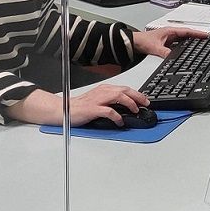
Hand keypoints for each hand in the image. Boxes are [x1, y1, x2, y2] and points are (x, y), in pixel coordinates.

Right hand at [6, 83, 149, 126]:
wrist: (63, 111)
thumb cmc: (80, 108)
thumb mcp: (98, 101)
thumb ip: (111, 102)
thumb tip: (127, 108)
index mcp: (104, 89)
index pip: (124, 89)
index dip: (136, 94)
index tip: (145, 100)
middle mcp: (101, 92)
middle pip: (124, 90)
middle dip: (137, 96)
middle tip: (146, 104)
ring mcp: (97, 100)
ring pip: (118, 97)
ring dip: (130, 103)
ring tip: (135, 111)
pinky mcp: (92, 109)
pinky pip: (108, 111)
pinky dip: (117, 116)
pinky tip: (120, 122)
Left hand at [133, 25, 209, 58]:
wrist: (133, 43)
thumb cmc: (142, 41)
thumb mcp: (155, 48)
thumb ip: (164, 53)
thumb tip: (173, 57)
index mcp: (169, 31)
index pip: (187, 31)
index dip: (197, 34)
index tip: (206, 35)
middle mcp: (170, 34)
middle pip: (187, 35)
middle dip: (197, 37)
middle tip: (206, 40)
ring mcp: (168, 39)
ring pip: (183, 40)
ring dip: (191, 42)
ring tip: (200, 45)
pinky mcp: (166, 44)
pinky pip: (178, 44)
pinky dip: (184, 47)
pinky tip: (187, 51)